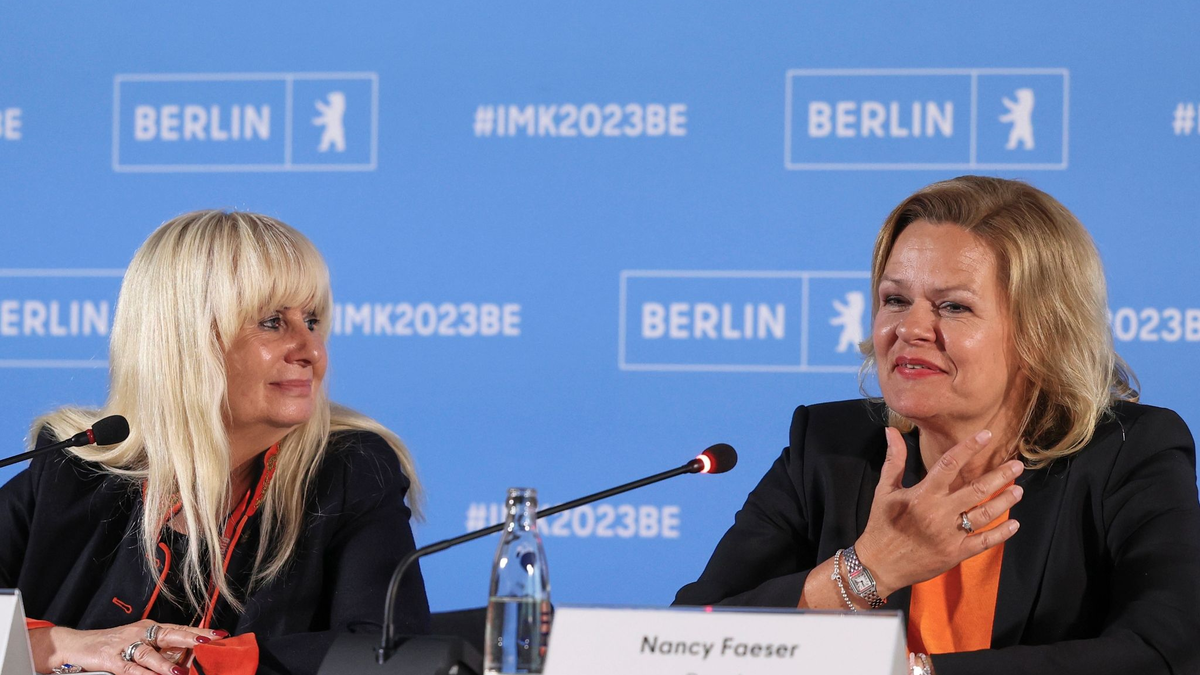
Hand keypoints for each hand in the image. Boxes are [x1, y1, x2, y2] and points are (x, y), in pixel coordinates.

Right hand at [29, 620, 226, 674]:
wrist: (77, 645)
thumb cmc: (112, 645)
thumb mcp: (139, 643)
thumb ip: (161, 649)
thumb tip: (184, 659)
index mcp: (150, 628)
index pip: (180, 628)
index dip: (200, 631)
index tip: (220, 634)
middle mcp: (141, 633)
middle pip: (170, 634)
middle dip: (190, 638)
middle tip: (209, 642)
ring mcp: (126, 646)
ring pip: (149, 654)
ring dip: (165, 664)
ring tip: (180, 673)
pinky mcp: (111, 660)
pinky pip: (129, 669)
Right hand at [854, 427, 1023, 598]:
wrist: (878, 564)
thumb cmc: (881, 525)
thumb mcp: (884, 490)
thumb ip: (894, 460)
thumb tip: (892, 431)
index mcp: (922, 495)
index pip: (949, 464)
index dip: (969, 448)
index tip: (987, 435)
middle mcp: (939, 513)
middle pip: (976, 490)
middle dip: (999, 476)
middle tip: (1017, 465)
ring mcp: (949, 535)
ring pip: (984, 515)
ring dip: (1004, 501)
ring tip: (1018, 490)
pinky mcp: (955, 554)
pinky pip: (983, 542)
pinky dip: (1001, 534)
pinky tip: (1014, 524)